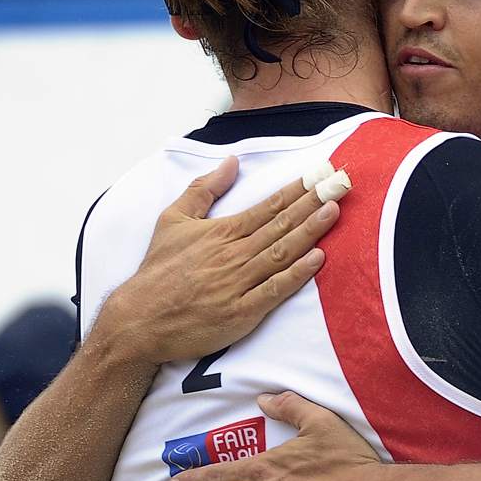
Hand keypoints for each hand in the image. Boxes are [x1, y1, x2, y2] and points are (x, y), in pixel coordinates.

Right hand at [95, 156, 337, 367]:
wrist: (140, 318)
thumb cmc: (159, 270)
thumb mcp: (173, 219)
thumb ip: (203, 189)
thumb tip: (231, 162)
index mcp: (222, 232)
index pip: (268, 206)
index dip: (298, 189)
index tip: (322, 174)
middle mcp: (234, 254)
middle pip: (282, 224)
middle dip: (314, 202)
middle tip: (340, 183)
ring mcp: (239, 283)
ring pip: (282, 251)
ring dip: (311, 230)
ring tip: (335, 210)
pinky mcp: (242, 312)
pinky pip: (275, 289)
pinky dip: (297, 274)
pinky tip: (318, 258)